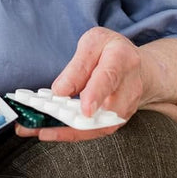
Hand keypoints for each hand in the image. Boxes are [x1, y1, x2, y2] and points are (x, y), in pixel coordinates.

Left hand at [15, 27, 142, 142]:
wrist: (134, 66)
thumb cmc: (109, 51)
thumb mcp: (92, 43)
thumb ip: (77, 66)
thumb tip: (60, 91)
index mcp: (122, 59)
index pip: (109, 77)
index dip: (97, 94)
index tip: (85, 109)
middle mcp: (130, 87)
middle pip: (107, 110)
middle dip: (76, 121)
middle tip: (46, 126)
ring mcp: (127, 107)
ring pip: (100, 126)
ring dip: (69, 131)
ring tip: (42, 131)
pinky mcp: (117, 121)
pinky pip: (95, 131)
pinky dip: (72, 133)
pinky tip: (50, 132)